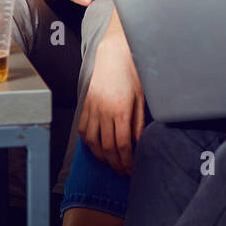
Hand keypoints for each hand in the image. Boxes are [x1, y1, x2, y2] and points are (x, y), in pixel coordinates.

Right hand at [78, 33, 144, 173]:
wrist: (114, 53)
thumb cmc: (132, 73)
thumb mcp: (142, 98)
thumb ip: (139, 123)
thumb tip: (139, 143)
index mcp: (120, 110)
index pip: (122, 145)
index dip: (127, 161)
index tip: (131, 169)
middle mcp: (103, 111)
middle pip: (107, 147)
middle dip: (115, 163)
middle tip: (123, 172)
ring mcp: (92, 108)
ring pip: (92, 141)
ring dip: (101, 156)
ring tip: (111, 163)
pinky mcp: (85, 104)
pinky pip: (83, 129)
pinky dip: (89, 142)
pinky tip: (97, 147)